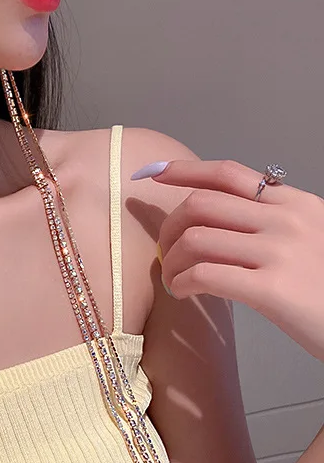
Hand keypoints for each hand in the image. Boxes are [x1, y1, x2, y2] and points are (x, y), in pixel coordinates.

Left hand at [132, 159, 323, 361]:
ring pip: (195, 239)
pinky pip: (204, 275)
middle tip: (165, 252)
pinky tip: (183, 292)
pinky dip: (182, 282)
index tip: (153, 172)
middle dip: (169, 226)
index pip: (229, 173)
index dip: (185, 169)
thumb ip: (270, 224)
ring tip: (175, 279)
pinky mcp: (271, 289)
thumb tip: (215, 224)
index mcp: (294, 204)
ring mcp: (279, 252)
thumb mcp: (310, 238)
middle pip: (201, 204)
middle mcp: (285, 220)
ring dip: (171, 261)